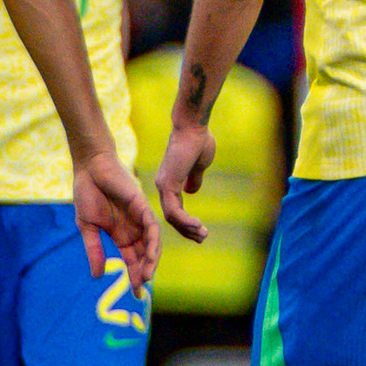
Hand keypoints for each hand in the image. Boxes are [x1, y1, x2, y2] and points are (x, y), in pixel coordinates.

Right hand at [75, 145, 176, 284]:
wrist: (90, 168)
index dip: (134, 276)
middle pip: (144, 255)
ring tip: (147, 277)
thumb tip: (98, 276)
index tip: (136, 294)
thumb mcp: (88, 228)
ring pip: (152, 244)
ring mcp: (140, 217)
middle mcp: (134, 228)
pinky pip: (152, 227)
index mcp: (121, 235)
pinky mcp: (142, 206)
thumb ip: (94, 250)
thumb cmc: (87, 194)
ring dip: (150, 261)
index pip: (132, 260)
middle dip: (144, 273)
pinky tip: (150, 256)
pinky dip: (152, 242)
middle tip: (141, 290)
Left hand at [150, 120, 219, 247]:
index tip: (200, 229)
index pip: (174, 208)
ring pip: (172, 217)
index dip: (186, 221)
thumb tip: (192, 191)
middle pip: (171, 216)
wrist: (193, 127)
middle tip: (202, 238)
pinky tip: (197, 225)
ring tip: (203, 235)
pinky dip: (186, 221)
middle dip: (187, 230)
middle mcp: (163, 185)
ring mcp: (163, 185)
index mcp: (170, 181)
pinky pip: (174, 211)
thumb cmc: (197, 141)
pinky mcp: (167, 184)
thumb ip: (194, 178)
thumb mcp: (198, 165)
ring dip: (187, 228)